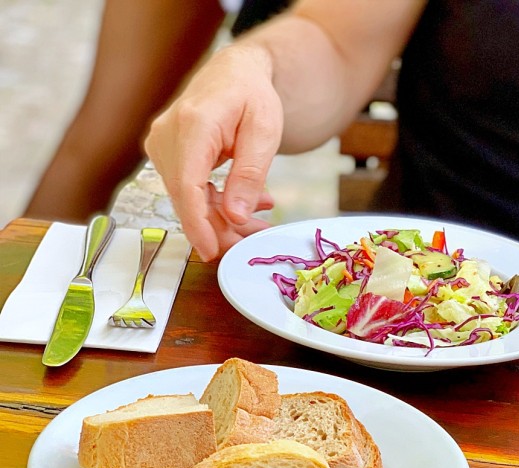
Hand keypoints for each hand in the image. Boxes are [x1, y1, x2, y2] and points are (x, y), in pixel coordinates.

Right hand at [144, 45, 282, 260]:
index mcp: (193, 125)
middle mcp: (167, 134)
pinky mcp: (167, 154)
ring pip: (188, 198)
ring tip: (261, 223)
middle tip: (254, 241)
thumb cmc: (253, 96)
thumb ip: (250, 175)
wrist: (235, 73)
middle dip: (219, 228)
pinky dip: (216, 204)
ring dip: (222, 218)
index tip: (210, 252)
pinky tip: (247, 208)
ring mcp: (162, 145)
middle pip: (186, 198)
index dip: (197, 224)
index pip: (186, 186)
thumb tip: (235, 217)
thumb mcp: (265, 133)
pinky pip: (189, 190)